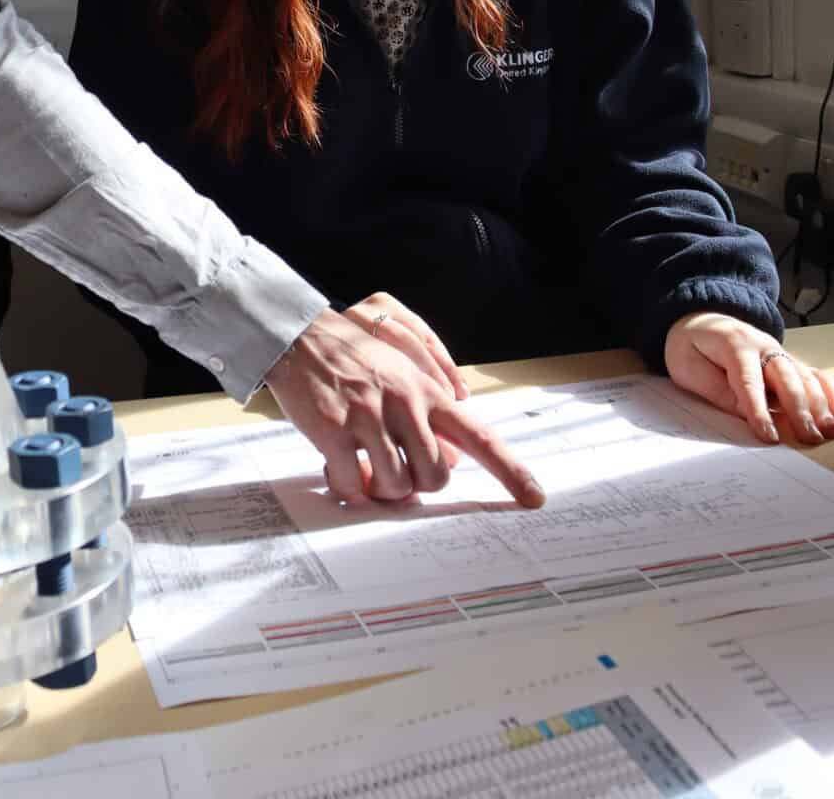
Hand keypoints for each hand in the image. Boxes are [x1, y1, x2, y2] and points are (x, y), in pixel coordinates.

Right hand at [265, 294, 544, 506]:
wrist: (299, 337)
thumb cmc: (351, 360)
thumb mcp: (401, 377)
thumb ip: (427, 417)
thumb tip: (443, 463)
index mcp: (428, 391)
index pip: (480, 436)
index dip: (510, 471)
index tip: (535, 497)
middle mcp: (405, 404)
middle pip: (437, 475)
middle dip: (418, 485)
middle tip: (396, 473)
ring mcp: (370, 418)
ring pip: (397, 486)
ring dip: (380, 489)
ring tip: (364, 470)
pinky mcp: (335, 432)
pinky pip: (354, 486)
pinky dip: (350, 490)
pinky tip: (340, 473)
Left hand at [664, 311, 833, 444]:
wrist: (701, 319)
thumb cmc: (691, 346)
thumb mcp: (686, 365)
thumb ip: (714, 387)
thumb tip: (743, 411)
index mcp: (734, 344)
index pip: (749, 381)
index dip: (759, 410)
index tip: (768, 436)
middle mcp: (764, 346)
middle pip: (786, 378)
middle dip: (799, 410)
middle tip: (809, 437)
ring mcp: (779, 353)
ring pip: (806, 378)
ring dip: (821, 406)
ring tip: (831, 431)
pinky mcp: (789, 362)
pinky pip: (815, 375)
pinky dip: (833, 393)